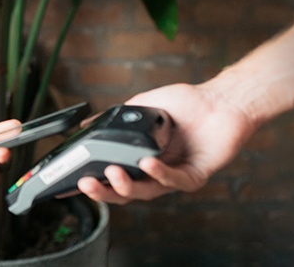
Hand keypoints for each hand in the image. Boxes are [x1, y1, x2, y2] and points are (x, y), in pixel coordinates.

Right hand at [68, 83, 258, 203]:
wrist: (221, 100)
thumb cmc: (189, 103)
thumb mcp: (142, 107)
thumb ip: (115, 118)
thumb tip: (86, 124)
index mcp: (142, 159)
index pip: (114, 177)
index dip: (94, 183)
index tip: (71, 185)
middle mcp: (157, 172)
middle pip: (125, 192)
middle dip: (104, 191)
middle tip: (86, 184)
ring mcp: (175, 176)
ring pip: (146, 192)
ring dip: (127, 185)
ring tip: (113, 172)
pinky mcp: (194, 177)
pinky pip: (173, 181)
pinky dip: (158, 173)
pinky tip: (147, 163)